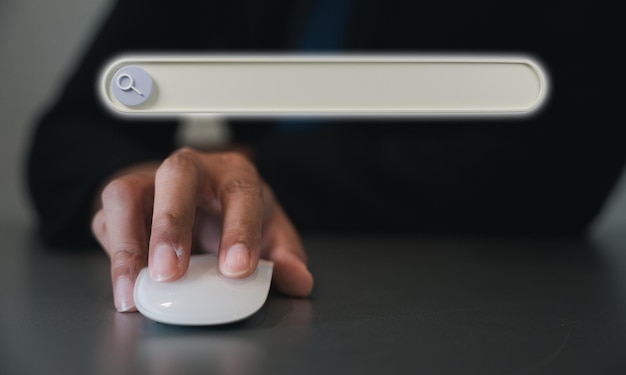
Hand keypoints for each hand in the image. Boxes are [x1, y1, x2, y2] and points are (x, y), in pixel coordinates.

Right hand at [91, 148, 313, 311]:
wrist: (195, 197)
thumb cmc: (232, 211)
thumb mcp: (267, 230)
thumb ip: (283, 254)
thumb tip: (296, 278)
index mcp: (234, 173)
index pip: (240, 191)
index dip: (239, 229)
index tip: (237, 269)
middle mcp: (190, 168)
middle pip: (177, 174)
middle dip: (172, 223)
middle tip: (171, 272)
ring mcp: (150, 180)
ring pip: (127, 193)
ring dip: (129, 241)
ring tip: (137, 286)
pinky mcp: (122, 201)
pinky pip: (106, 220)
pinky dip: (113, 255)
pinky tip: (126, 286)